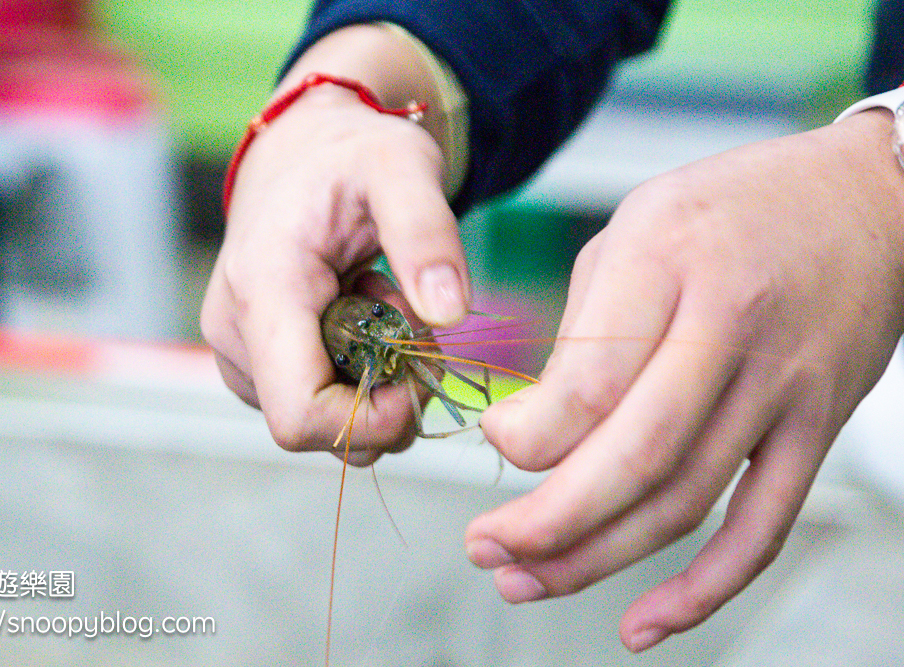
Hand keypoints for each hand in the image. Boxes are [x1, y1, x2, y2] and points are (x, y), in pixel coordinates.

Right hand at [201, 26, 470, 464]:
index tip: (418, 371)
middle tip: (411, 319)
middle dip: (387, 393)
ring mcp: (240, 354)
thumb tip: (448, 312)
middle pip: (321, 428)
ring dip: (377, 382)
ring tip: (382, 304)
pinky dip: (358, 375)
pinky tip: (361, 317)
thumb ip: (425, 232)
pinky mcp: (255, 364)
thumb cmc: (348, 156)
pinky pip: (319, 403)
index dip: (373, 419)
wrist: (303, 152)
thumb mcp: (401, 166)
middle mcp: (235, 334)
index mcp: (261, 291)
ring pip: (326, 422)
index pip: (300, 415)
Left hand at [465, 111, 903, 650]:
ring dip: (597, 559)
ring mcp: (783, 389)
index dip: (527, 433)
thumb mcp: (636, 225)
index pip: (591, 381)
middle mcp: (729, 331)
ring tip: (523, 581)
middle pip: (636, 459)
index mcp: (668, 262)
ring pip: (686, 504)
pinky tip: (643, 623)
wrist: (870, 198)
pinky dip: (705, 589)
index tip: (496, 436)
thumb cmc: (734, 207)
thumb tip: (535, 424)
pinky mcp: (817, 428)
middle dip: (546, 523)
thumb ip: (585, 324)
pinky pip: (763, 526)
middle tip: (484, 548)